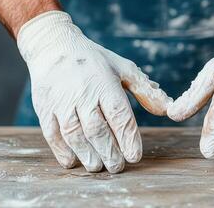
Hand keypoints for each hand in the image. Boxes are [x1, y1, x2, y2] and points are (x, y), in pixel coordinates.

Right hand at [18, 11, 172, 172]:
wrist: (53, 45)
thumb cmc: (93, 61)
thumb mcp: (122, 68)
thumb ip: (145, 90)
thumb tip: (168, 108)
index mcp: (104, 83)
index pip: (119, 115)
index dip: (128, 138)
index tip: (135, 156)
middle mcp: (82, 93)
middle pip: (97, 129)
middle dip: (109, 152)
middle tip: (118, 167)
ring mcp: (61, 102)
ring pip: (74, 134)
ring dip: (87, 154)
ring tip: (98, 167)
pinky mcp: (45, 108)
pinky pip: (52, 134)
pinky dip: (62, 151)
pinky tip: (73, 161)